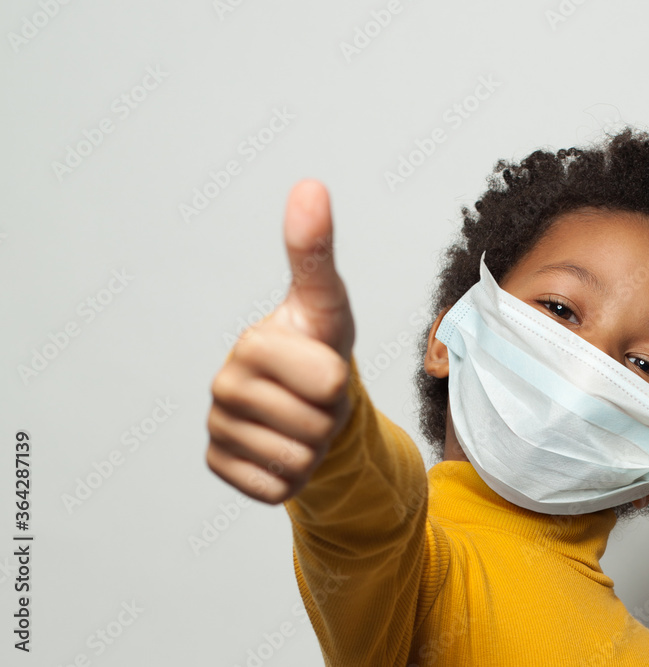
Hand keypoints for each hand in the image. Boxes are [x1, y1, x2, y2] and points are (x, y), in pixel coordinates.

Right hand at [205, 180, 355, 503]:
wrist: (307, 399)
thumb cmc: (319, 346)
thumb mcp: (329, 302)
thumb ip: (317, 250)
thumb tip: (310, 185)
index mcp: (252, 345)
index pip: (330, 383)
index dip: (340, 381)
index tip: (321, 362)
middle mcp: (224, 386)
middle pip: (317, 426)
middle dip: (330, 416)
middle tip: (316, 397)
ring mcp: (218, 429)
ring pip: (300, 460)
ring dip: (315, 446)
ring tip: (302, 418)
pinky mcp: (220, 467)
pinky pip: (276, 489)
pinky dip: (292, 477)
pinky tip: (282, 447)